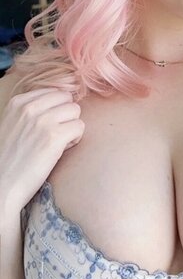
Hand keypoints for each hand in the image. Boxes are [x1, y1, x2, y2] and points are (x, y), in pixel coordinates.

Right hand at [0, 85, 83, 217]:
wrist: (2, 186)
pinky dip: (75, 139)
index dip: (55, 109)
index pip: (53, 92)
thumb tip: (60, 101)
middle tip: (55, 134)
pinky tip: (60, 150)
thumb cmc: (9, 159)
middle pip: (67, 99)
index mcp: (18, 103)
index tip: (46, 126)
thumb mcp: (13, 124)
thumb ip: (31, 110)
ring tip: (57, 142)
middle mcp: (30, 108)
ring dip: (71, 127)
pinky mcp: (54, 137)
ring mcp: (43, 121)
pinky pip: (79, 127)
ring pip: (75, 111)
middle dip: (65, 116)